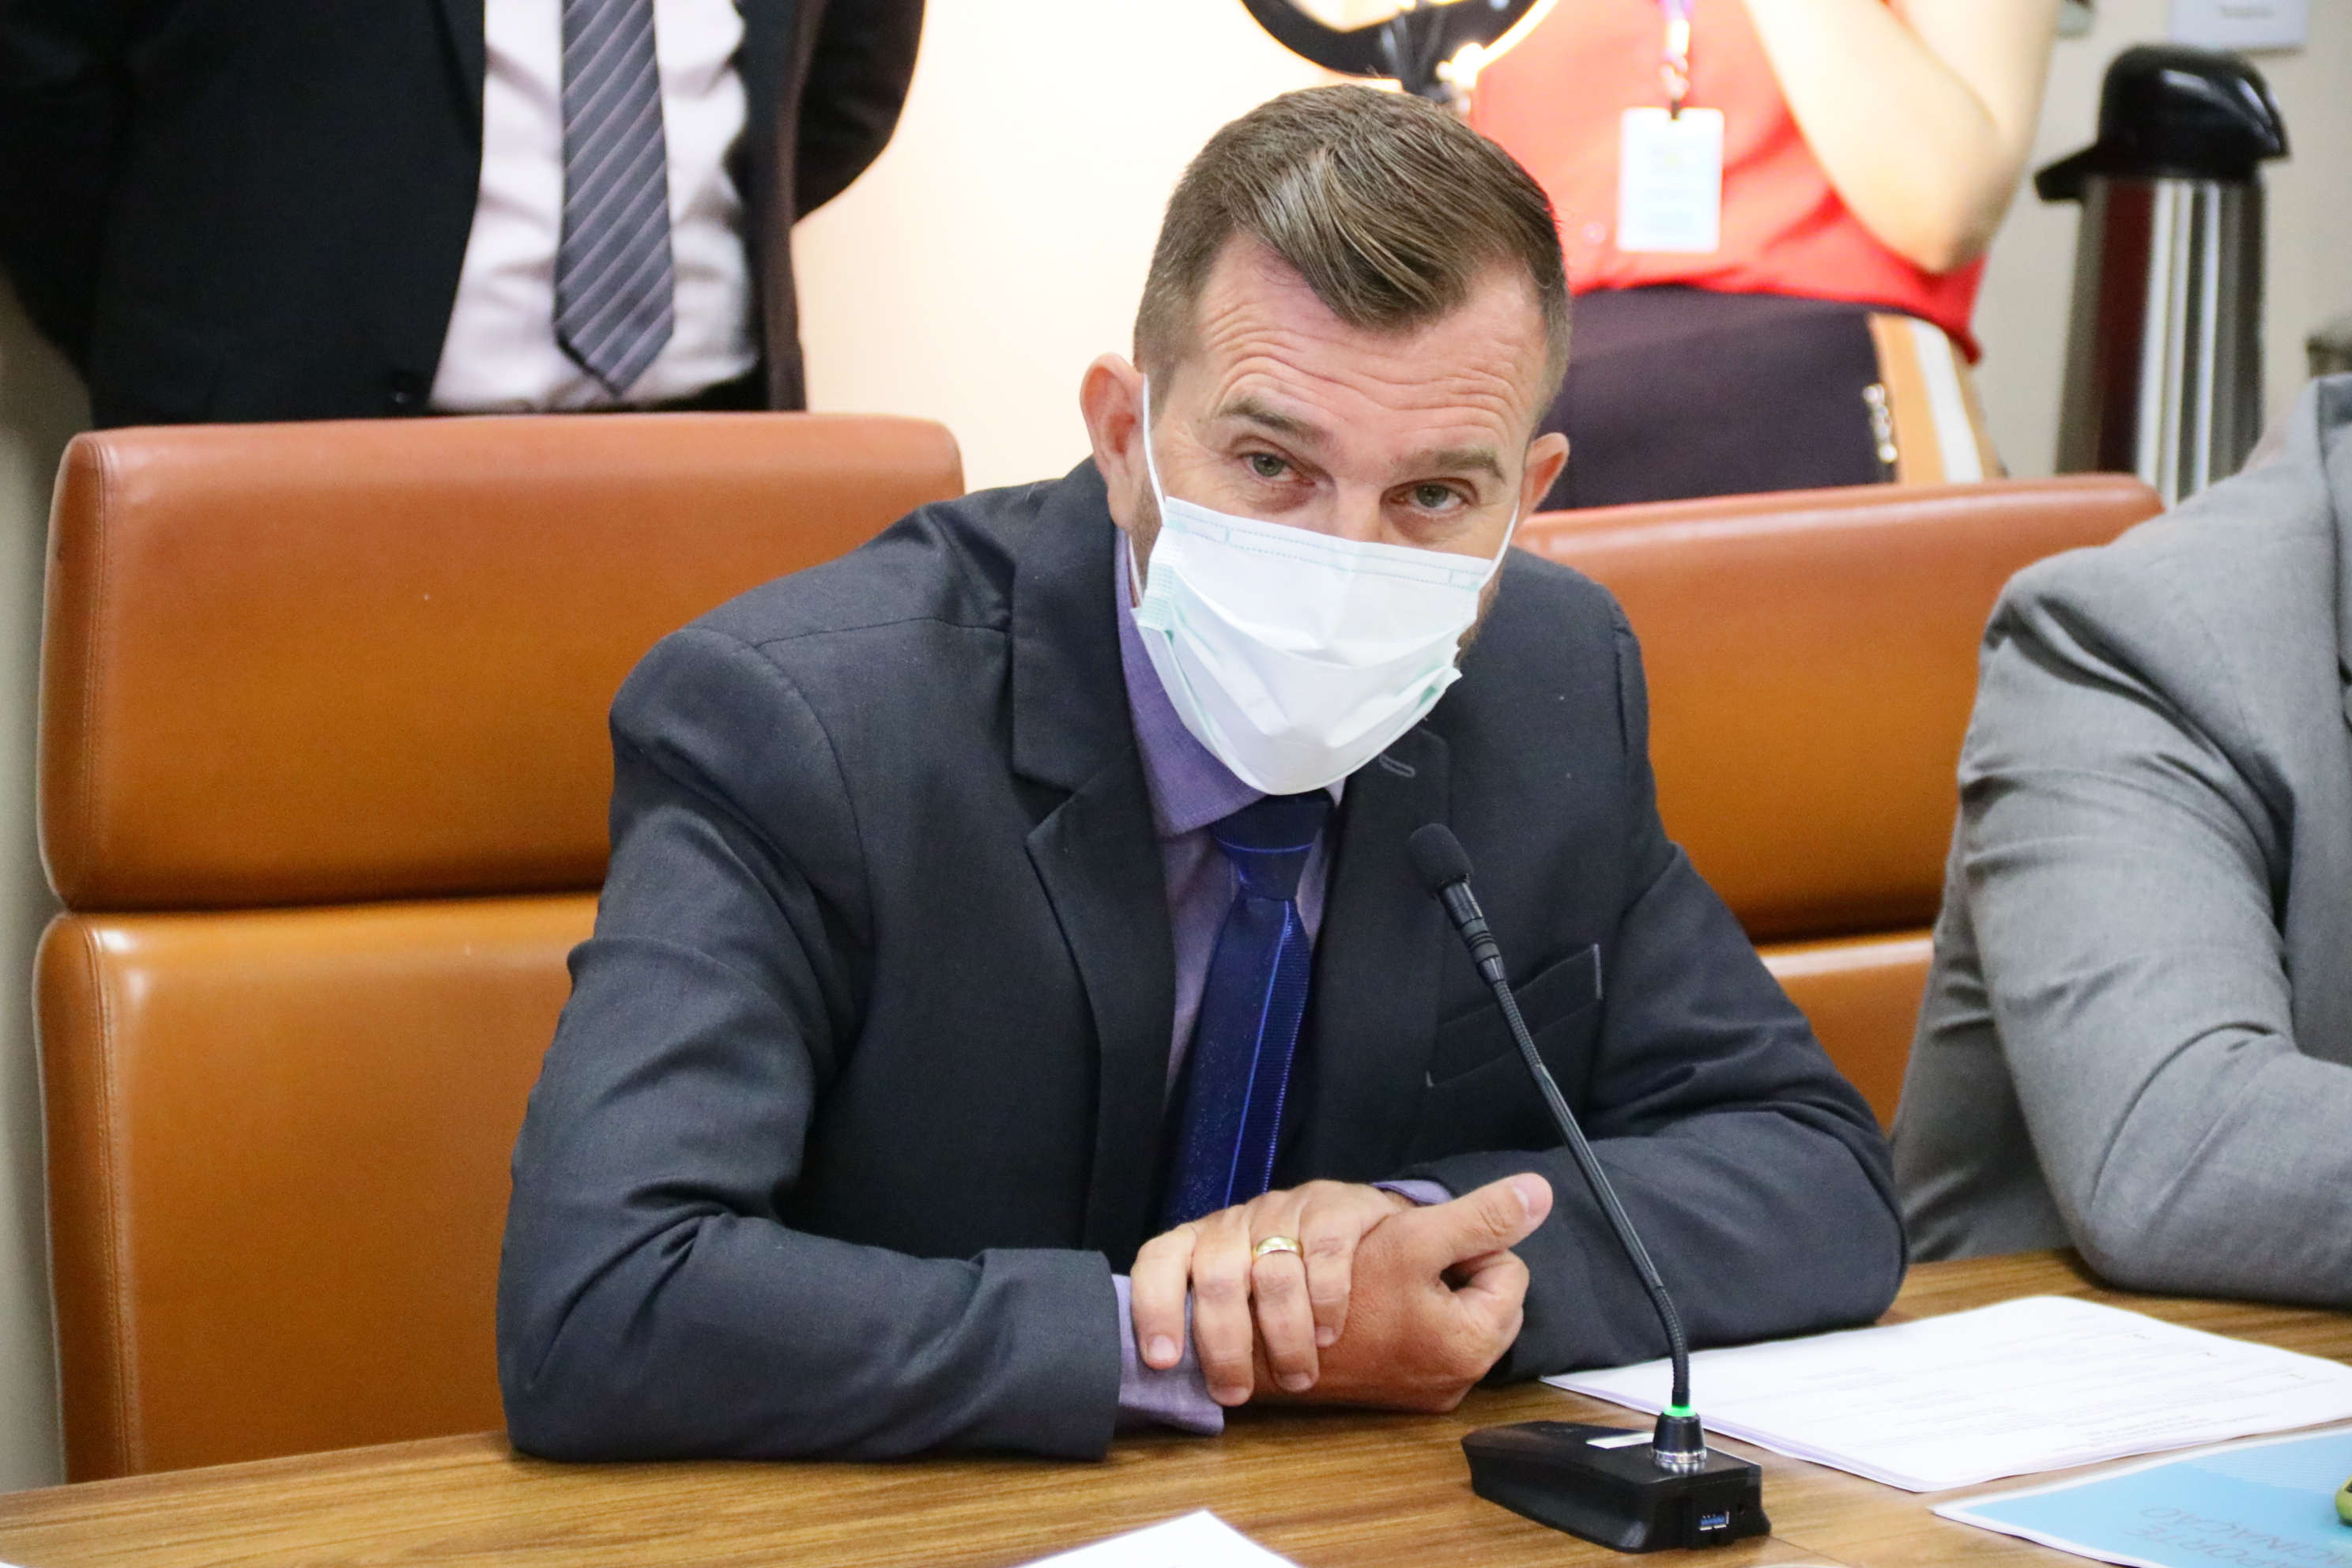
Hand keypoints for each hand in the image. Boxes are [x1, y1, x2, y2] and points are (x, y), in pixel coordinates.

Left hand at [1130, 1181, 1412, 1404]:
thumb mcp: (1238, 1301)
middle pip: (1217, 1278)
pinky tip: (1329, 1335)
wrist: (1354, 1223)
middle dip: (1225, 1344)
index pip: (1158, 1261)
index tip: (1163, 1361)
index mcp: (1197, 1243)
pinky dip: (1326, 1302)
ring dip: (1284, 1337)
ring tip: (1297, 1379)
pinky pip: (1325, 1254)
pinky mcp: (1331, 1207)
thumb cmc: (1280, 1283)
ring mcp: (1282, 1210)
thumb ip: (1212, 1330)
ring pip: (1274, 1273)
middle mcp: (1233, 1223)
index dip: (1154, 1309)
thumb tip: (1179, 1390)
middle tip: (1237, 1392)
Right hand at [1257, 1173, 1552, 1412]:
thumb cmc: (1337, 1293)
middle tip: (1400, 1260)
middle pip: (1482, 1295)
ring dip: (1424, 1289)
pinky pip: (1422, 1337)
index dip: (1467, 1243)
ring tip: (1382, 1280)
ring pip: (1451, 1312)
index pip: (1507, 1269)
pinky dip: (1402, 1314)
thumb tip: (1542, 1192)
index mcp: (1473, 1345)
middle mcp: (1458, 1380)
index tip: (1421, 1245)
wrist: (1264, 1348)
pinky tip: (1369, 1304)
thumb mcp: (1413, 1239)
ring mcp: (1427, 1389)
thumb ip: (1482, 1215)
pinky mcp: (1398, 1390)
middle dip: (1448, 1269)